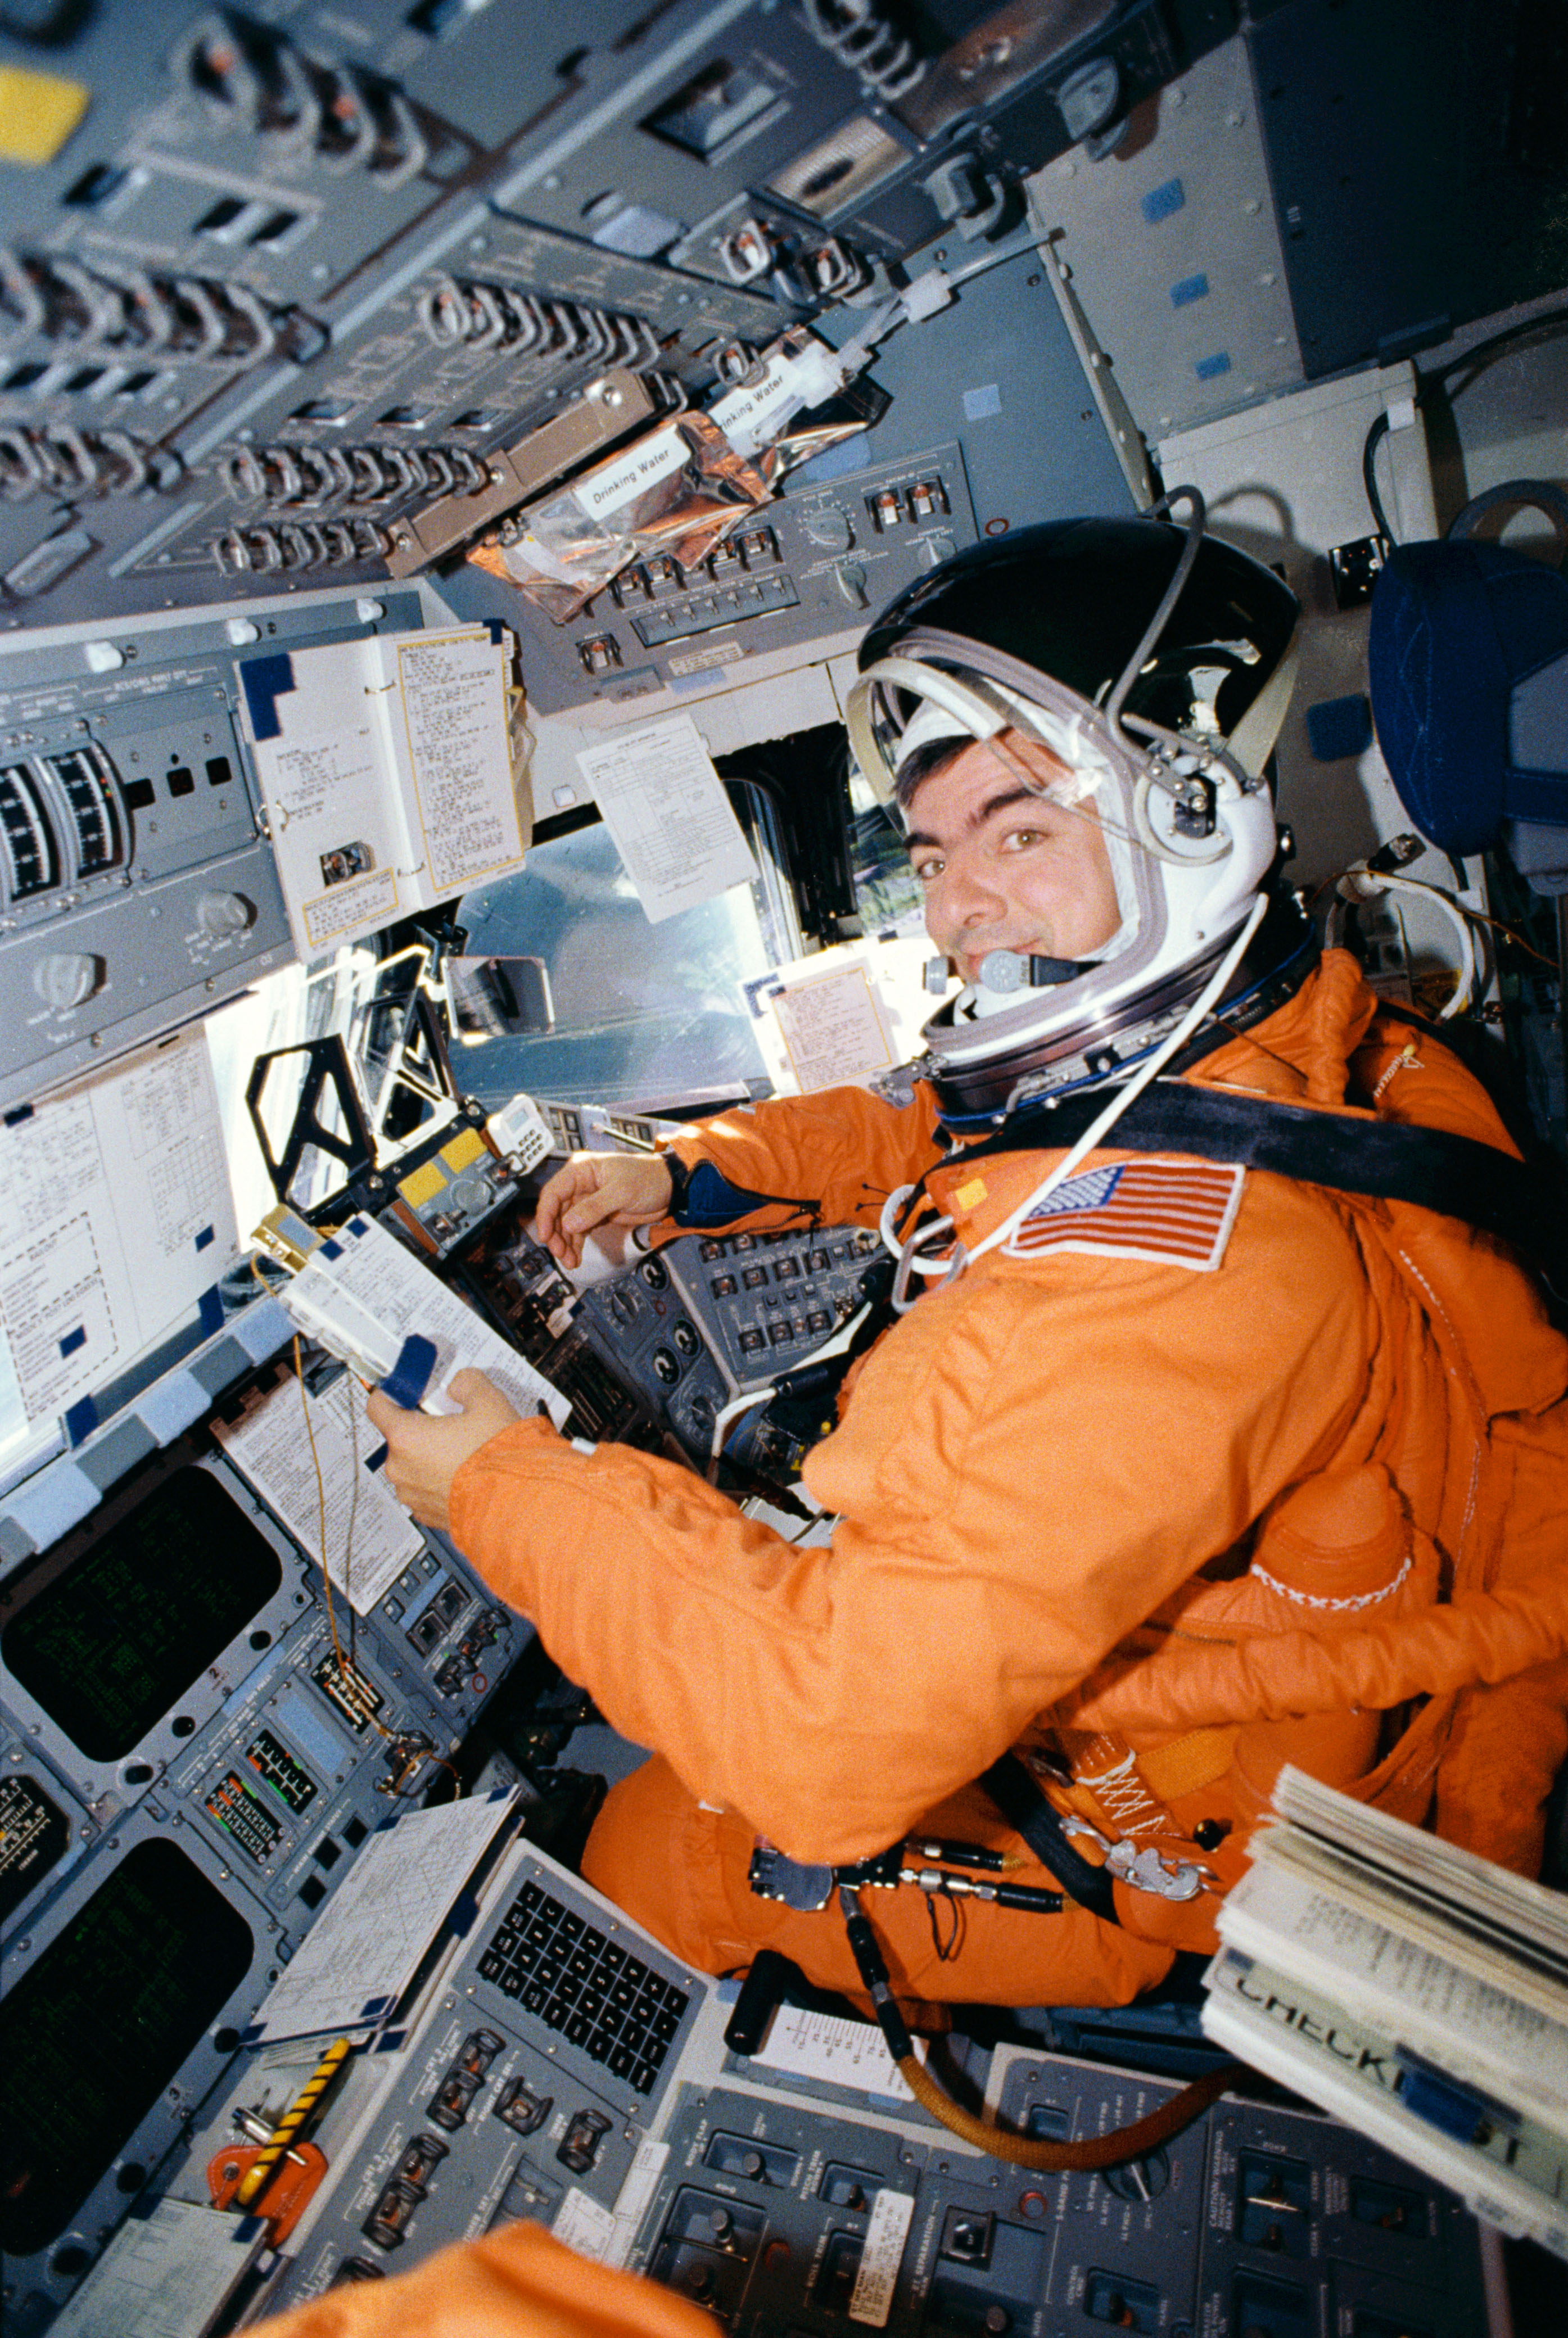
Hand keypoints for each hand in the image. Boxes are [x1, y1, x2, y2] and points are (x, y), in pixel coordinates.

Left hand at [366, 1369, 521, 1533]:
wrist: (516, 1505)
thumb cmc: (498, 1460)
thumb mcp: (489, 1403)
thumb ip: (467, 1384)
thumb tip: (460, 1384)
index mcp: (406, 1437)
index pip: (378, 1405)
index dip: (394, 1394)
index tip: (409, 1392)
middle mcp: (401, 1468)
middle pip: (399, 1436)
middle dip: (422, 1427)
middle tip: (452, 1423)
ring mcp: (412, 1494)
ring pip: (413, 1464)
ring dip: (431, 1456)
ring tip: (464, 1452)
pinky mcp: (426, 1514)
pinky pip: (425, 1488)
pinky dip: (439, 1480)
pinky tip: (465, 1475)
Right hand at [533, 1150, 672, 1267]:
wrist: (669, 1188)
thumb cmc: (648, 1179)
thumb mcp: (621, 1192)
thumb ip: (594, 1208)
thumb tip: (569, 1224)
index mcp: (581, 1169)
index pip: (553, 1192)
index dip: (545, 1215)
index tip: (545, 1235)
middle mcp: (580, 1184)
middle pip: (556, 1211)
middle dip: (556, 1234)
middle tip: (560, 1253)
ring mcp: (586, 1199)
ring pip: (566, 1223)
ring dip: (565, 1243)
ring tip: (569, 1261)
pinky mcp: (595, 1213)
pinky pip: (579, 1229)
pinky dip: (576, 1244)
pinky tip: (575, 1257)